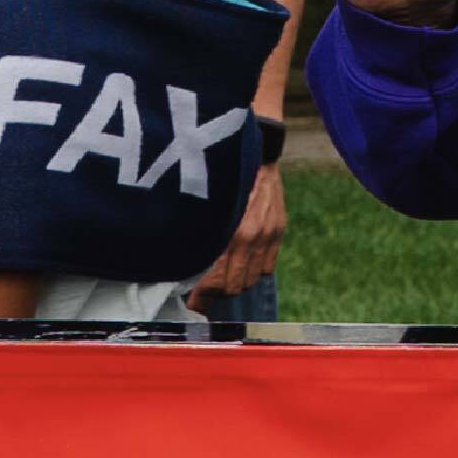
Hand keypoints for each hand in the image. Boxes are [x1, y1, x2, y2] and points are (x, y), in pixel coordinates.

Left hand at [188, 165, 286, 298]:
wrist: (250, 152)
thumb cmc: (214, 180)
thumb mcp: (196, 210)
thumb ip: (193, 240)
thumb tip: (179, 269)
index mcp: (225, 234)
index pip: (214, 283)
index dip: (201, 299)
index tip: (192, 306)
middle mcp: (250, 237)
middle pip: (234, 287)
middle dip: (217, 293)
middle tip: (203, 291)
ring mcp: (267, 234)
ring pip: (252, 280)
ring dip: (236, 283)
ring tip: (222, 278)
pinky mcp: (278, 229)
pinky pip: (268, 267)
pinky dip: (254, 271)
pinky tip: (241, 263)